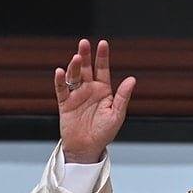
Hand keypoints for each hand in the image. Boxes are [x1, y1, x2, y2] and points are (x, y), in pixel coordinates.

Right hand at [55, 39, 136, 163]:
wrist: (87, 148)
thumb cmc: (104, 133)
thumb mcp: (117, 115)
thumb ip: (122, 96)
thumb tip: (132, 79)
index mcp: (104, 90)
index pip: (103, 69)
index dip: (102, 57)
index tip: (103, 44)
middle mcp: (89, 90)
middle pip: (87, 68)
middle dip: (86, 55)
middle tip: (84, 43)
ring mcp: (76, 95)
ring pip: (74, 76)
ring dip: (74, 66)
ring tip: (77, 58)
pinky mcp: (65, 104)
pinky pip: (61, 90)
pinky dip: (59, 81)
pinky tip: (60, 72)